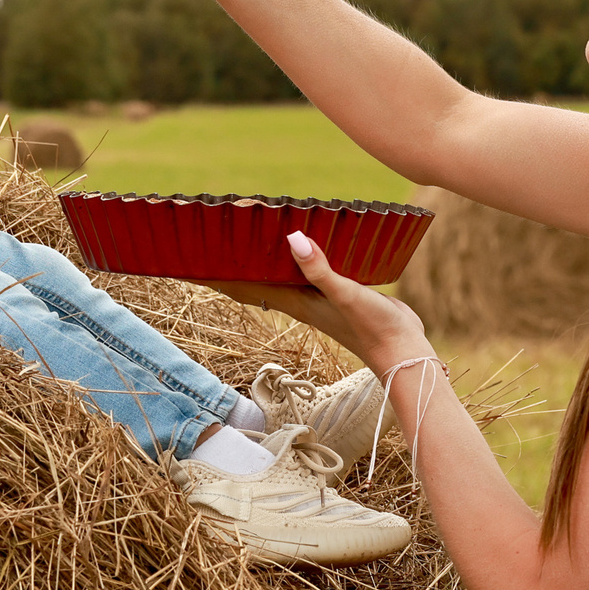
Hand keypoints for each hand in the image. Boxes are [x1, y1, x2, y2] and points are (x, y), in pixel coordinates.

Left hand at [208, 232, 435, 373]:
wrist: (403, 352)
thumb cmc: (374, 327)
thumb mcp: (346, 294)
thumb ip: (320, 269)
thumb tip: (292, 238)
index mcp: (293, 300)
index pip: (243, 285)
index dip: (215, 274)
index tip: (185, 258)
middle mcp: (299, 298)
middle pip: (251, 280)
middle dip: (227, 264)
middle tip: (203, 239)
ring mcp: (315, 297)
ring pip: (275, 275)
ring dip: (256, 261)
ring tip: (237, 238)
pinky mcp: (335, 292)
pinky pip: (302, 270)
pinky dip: (289, 258)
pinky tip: (293, 244)